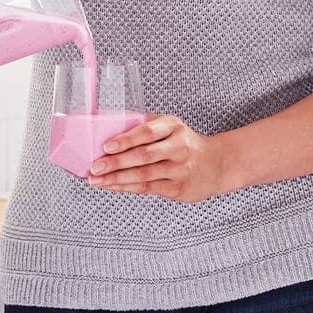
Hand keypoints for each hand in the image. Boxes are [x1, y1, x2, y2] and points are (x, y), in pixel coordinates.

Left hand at [86, 114, 230, 202]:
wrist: (218, 164)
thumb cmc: (183, 141)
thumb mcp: (169, 125)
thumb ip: (142, 123)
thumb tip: (105, 123)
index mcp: (173, 127)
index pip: (146, 132)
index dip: (125, 139)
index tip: (105, 146)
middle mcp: (179, 148)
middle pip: (143, 156)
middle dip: (115, 163)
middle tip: (94, 167)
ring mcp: (180, 170)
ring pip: (144, 176)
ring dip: (116, 179)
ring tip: (95, 180)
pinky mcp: (179, 189)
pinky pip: (148, 189)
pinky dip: (126, 187)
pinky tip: (111, 186)